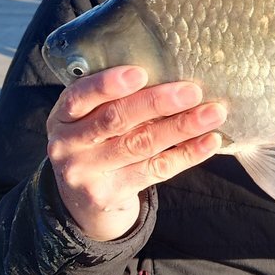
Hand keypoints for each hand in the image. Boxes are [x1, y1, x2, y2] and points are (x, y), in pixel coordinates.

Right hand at [46, 66, 225, 240]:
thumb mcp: (89, 120)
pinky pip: (155, 170)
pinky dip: (187, 154)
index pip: (79, 96)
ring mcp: (86, 174)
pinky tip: (209, 141)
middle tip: (192, 91)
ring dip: (181, 127)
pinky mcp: (109, 195)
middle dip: (157, 103)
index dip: (108, 84)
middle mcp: (67, 146)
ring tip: (212, 114)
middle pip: (116, 120)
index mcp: (62, 117)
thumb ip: (114, 100)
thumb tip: (172, 73)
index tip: (141, 72)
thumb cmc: (96, 143)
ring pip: (141, 145)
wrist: (81, 202)